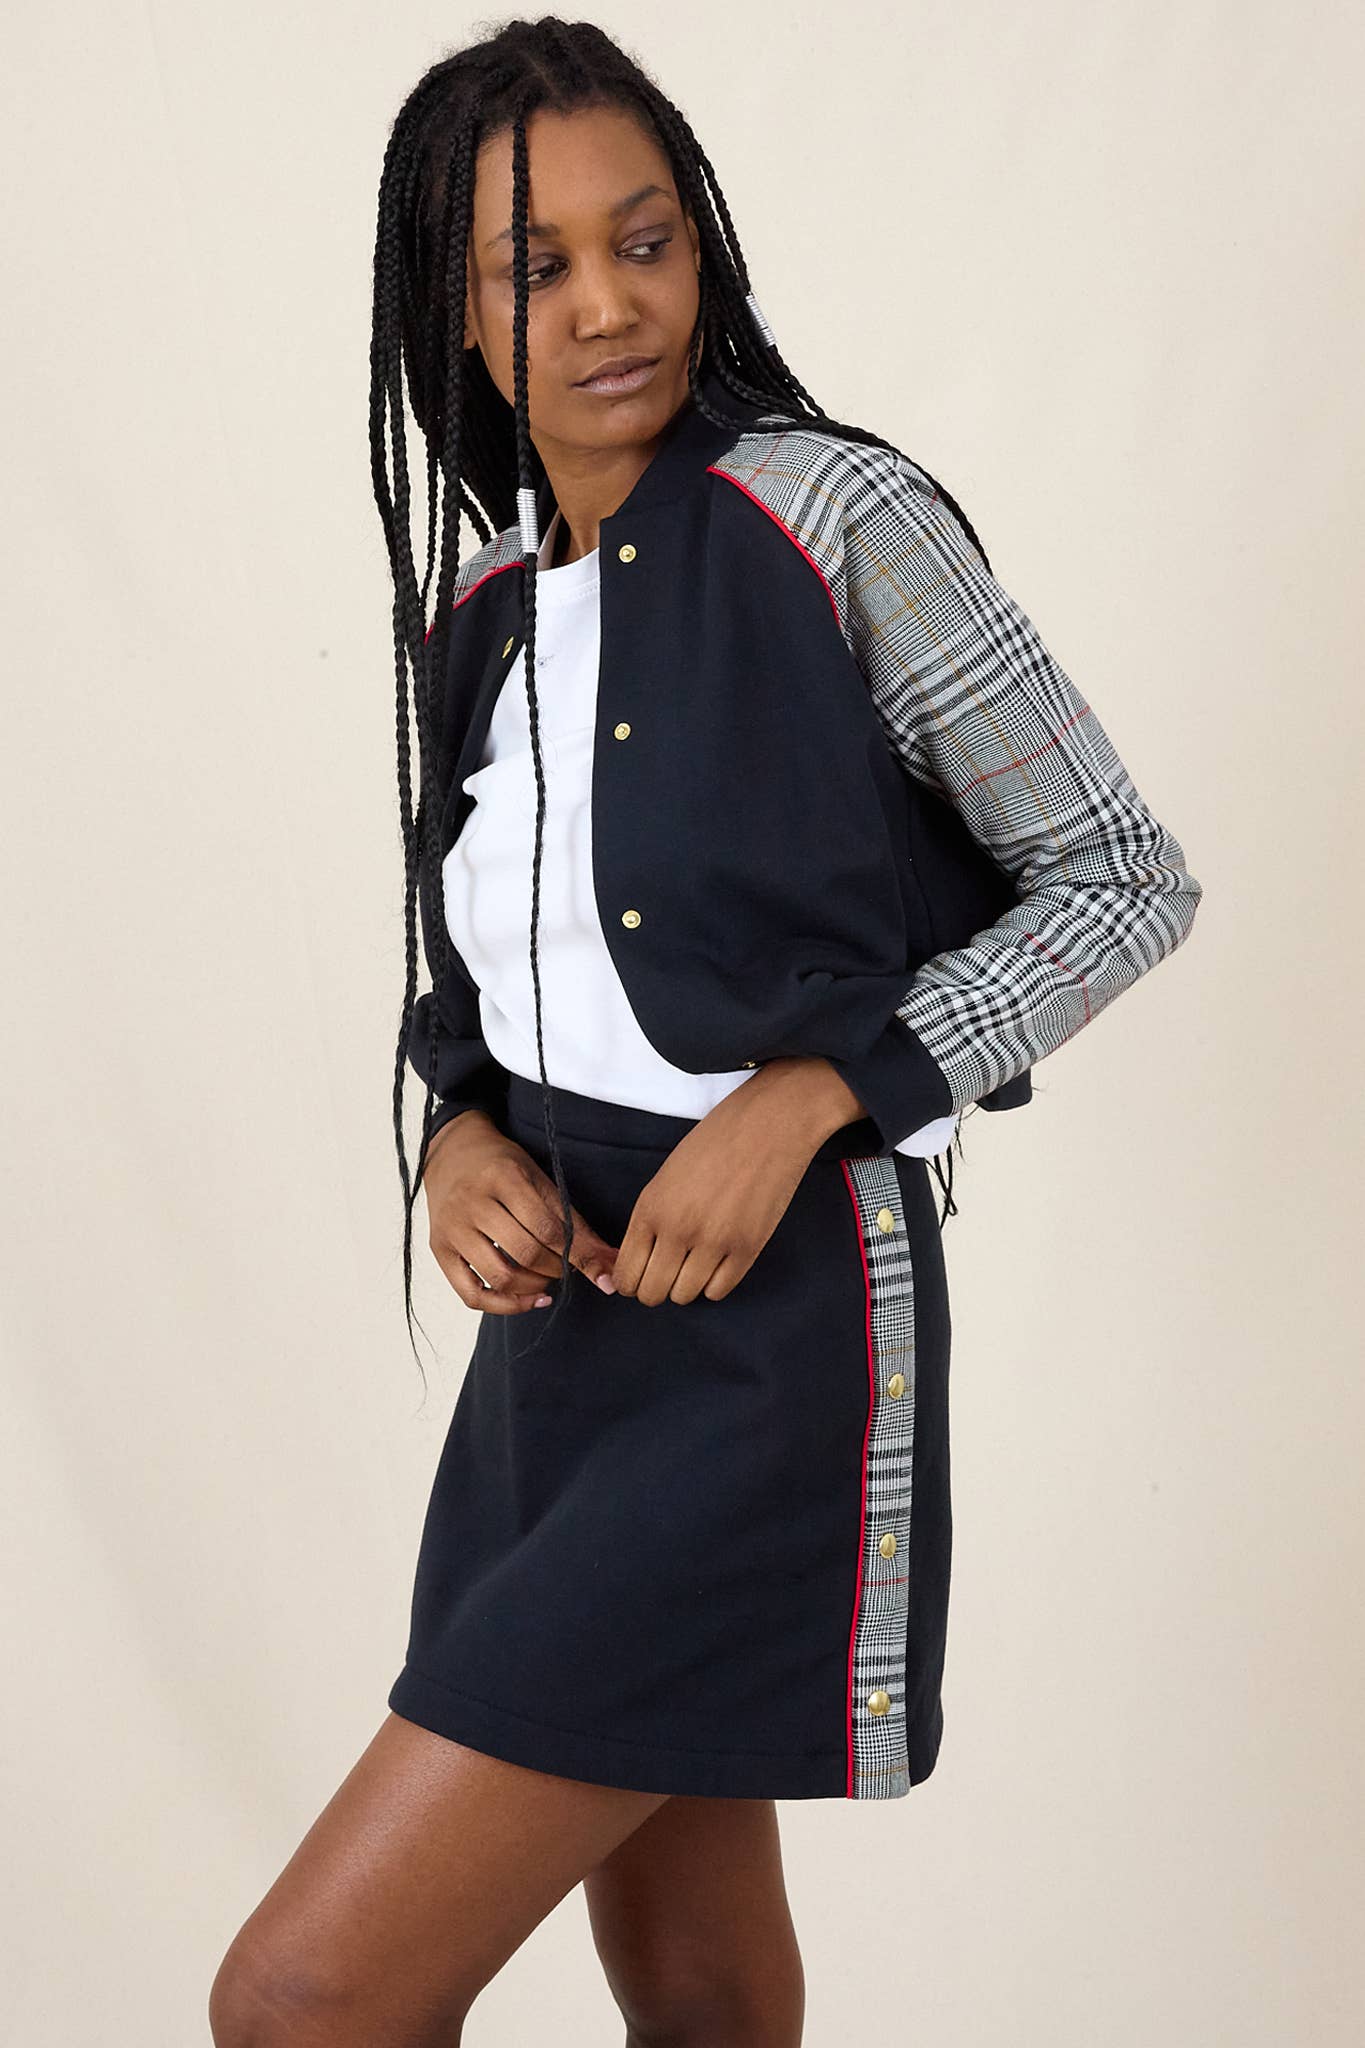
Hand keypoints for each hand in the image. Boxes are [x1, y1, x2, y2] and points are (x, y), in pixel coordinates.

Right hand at [421, 1110, 618, 1314]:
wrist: (451, 1154)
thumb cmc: (503, 1167)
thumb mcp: (541, 1181)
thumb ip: (576, 1224)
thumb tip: (614, 1264)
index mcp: (504, 1177)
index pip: (548, 1228)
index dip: (578, 1255)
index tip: (598, 1269)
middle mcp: (473, 1202)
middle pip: (525, 1254)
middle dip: (556, 1269)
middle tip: (566, 1268)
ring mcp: (452, 1228)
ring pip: (500, 1277)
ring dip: (534, 1288)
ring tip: (546, 1280)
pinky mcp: (439, 1249)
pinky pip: (470, 1294)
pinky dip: (503, 1306)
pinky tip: (527, 1299)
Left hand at [610, 1057, 861, 1306]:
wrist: (768, 1124)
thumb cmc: (715, 1142)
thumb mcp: (666, 1176)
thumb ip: (652, 1219)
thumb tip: (642, 1260)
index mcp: (651, 1207)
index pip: (626, 1274)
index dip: (631, 1282)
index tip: (641, 1276)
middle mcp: (678, 1229)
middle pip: (652, 1294)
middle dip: (655, 1289)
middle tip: (667, 1273)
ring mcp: (714, 1242)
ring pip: (685, 1296)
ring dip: (686, 1285)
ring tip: (696, 1262)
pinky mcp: (748, 1248)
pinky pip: (719, 1291)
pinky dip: (714, 1282)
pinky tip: (718, 1261)